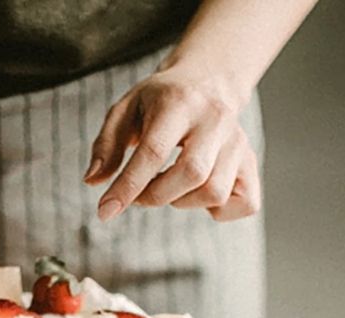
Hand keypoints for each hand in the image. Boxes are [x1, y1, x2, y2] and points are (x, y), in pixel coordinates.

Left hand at [86, 66, 260, 223]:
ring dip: (182, 201)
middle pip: (192, 174)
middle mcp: (215, 120)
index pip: (154, 151)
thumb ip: (106, 145)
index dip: (129, 187)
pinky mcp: (251, 162)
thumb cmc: (160, 101)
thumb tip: (92, 180)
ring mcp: (238, 142)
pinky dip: (219, 211)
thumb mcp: (125, 110)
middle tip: (140, 193)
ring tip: (169, 186)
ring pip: (214, 192)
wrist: (208, 80)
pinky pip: (245, 203)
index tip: (105, 211)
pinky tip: (199, 194)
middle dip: (156, 195)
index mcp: (180, 103)